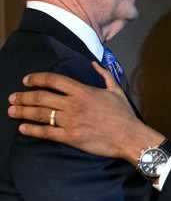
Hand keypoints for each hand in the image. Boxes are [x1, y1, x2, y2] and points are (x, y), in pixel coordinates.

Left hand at [8, 63, 162, 163]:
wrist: (129, 136)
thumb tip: (93, 63)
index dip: (36, 78)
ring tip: (11, 111)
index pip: (53, 80)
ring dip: (23, 111)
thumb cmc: (124, 114)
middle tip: (12, 98)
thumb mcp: (116, 90)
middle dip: (23, 96)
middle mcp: (73, 104)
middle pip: (41, 97)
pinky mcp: (71, 137)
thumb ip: (104, 75)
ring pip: (40, 114)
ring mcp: (71, 121)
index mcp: (83, 90)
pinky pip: (46, 132)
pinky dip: (32, 130)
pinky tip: (23, 128)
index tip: (26, 80)